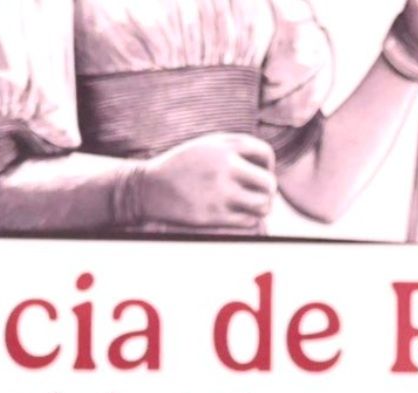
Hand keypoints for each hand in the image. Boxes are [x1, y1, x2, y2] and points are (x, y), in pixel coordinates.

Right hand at [134, 133, 276, 229]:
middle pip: (269, 183)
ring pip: (263, 205)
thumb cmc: (182, 166)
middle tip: (259, 195)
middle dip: (268, 190)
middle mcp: (225, 167)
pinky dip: (247, 219)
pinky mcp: (213, 215)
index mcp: (224, 146)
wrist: (149, 188)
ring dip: (262, 207)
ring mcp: (219, 192)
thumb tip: (268, 164)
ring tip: (253, 207)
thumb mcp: (207, 145)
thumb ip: (235, 148)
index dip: (268, 165)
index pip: (266, 154)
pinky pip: (248, 221)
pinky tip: (237, 215)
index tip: (259, 173)